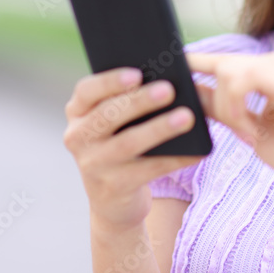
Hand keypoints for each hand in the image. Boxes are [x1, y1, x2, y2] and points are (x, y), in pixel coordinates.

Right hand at [62, 68, 201, 231]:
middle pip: (108, 115)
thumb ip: (124, 100)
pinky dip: (174, 159)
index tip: (137, 74)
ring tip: (186, 117)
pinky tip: (195, 151)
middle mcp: (78, 137)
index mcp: (77, 112)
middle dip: (139, 101)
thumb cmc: (118, 142)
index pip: (86, 91)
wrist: (111, 197)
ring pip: (128, 143)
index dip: (110, 81)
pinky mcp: (113, 187)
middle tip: (169, 90)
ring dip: (159, 128)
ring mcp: (93, 164)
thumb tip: (164, 80)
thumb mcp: (111, 121)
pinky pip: (148, 170)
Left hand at [188, 48, 273, 195]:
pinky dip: (237, 109)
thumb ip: (222, 108)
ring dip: (227, 109)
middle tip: (235, 132)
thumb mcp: (250, 127)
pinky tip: (251, 131)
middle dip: (214, 100)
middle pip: (222, 64)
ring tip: (247, 134)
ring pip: (228, 72)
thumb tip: (186, 91)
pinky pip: (241, 80)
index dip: (196, 64)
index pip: (226, 59)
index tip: (167, 69)